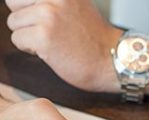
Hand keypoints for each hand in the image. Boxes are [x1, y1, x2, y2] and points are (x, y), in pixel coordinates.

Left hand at [6, 0, 121, 91]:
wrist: (112, 61)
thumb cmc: (96, 40)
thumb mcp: (76, 6)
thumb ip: (55, 1)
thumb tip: (26, 1)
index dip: (29, 6)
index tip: (42, 18)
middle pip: (13, 2)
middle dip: (26, 19)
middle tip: (48, 31)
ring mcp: (48, 16)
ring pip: (14, 23)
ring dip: (28, 35)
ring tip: (52, 42)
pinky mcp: (44, 37)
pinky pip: (17, 39)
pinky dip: (30, 49)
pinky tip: (50, 51)